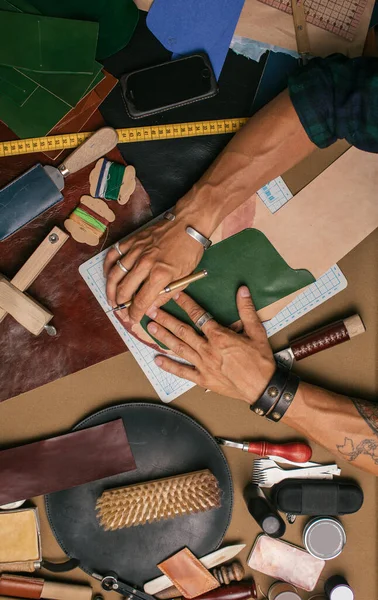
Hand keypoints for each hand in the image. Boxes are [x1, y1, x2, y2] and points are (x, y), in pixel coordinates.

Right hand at [103, 215, 203, 322]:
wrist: (187, 223)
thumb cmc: (188, 252)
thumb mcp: (184, 278)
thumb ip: (165, 295)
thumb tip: (150, 310)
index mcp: (160, 275)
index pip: (141, 301)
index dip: (135, 314)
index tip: (132, 320)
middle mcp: (145, 263)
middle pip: (125, 290)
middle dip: (121, 305)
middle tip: (121, 313)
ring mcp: (136, 251)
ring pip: (115, 275)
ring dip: (111, 291)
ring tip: (112, 301)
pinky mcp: (131, 241)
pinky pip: (113, 256)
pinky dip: (108, 268)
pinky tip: (108, 278)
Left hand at [146, 286, 275, 403]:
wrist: (263, 387)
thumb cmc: (260, 361)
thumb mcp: (257, 332)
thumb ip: (247, 310)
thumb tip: (242, 291)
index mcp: (219, 336)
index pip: (198, 316)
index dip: (186, 304)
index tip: (176, 296)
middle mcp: (207, 349)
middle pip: (182, 331)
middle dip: (166, 319)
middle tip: (151, 310)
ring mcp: (203, 365)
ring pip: (179, 348)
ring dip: (163, 337)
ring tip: (150, 328)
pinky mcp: (203, 379)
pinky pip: (183, 372)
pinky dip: (169, 366)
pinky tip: (157, 360)